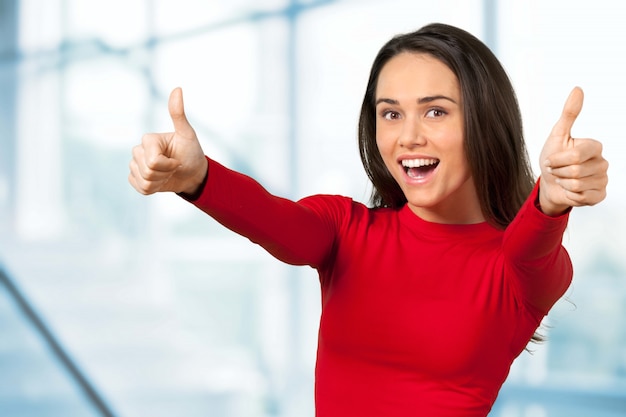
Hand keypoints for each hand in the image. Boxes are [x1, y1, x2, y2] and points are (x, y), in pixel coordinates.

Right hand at [128, 87, 207, 194]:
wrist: (193, 173)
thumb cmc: (192, 152)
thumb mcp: (187, 134)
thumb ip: (178, 114)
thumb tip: (177, 88)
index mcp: (148, 139)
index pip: (152, 161)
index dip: (168, 165)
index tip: (178, 160)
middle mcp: (138, 150)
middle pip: (147, 171)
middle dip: (165, 174)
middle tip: (174, 167)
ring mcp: (135, 164)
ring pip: (144, 181)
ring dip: (160, 182)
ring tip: (168, 174)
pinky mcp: (135, 178)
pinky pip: (140, 188)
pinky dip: (154, 189)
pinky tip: (161, 181)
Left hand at [539, 87, 608, 215]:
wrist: (549, 184)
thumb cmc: (552, 158)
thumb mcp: (557, 135)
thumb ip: (569, 114)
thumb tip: (578, 89)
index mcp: (594, 146)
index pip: (575, 156)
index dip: (557, 160)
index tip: (552, 159)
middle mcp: (602, 162)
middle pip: (575, 171)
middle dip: (558, 172)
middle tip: (557, 171)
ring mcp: (603, 180)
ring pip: (577, 185)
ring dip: (563, 184)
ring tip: (563, 180)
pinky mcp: (599, 195)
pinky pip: (582, 198)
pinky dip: (570, 195)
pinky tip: (570, 191)